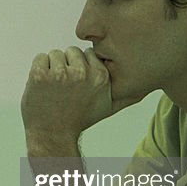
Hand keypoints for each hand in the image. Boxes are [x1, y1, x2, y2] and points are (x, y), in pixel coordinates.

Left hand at [20, 46, 141, 148]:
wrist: (52, 135)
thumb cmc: (80, 119)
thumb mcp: (108, 108)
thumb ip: (126, 95)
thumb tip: (147, 88)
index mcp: (100, 76)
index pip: (89, 53)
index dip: (82, 67)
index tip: (78, 83)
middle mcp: (81, 73)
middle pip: (72, 50)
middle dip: (67, 65)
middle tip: (65, 88)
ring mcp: (59, 74)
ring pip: (55, 53)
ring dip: (53, 67)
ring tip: (55, 88)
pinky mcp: (40, 76)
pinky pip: (40, 58)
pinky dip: (39, 69)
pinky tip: (43, 87)